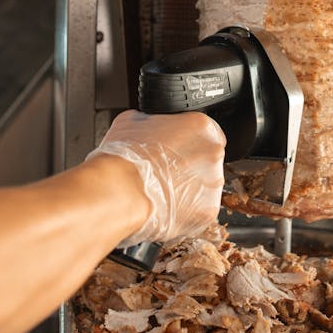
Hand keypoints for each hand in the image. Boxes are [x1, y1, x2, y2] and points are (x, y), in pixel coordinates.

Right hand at [86, 110, 225, 245]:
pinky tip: (165, 206)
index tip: (175, 148)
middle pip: (206, 159)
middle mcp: (213, 154)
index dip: (187, 140)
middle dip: (189, 166)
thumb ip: (152, 120)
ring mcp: (213, 184)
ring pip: (204, 186)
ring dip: (188, 189)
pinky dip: (185, 211)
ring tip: (162, 191)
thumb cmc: (125, 158)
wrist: (120, 192)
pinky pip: (199, 211)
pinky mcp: (207, 211)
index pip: (204, 131)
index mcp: (200, 126)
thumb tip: (148, 123)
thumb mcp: (132, 121)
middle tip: (165, 171)